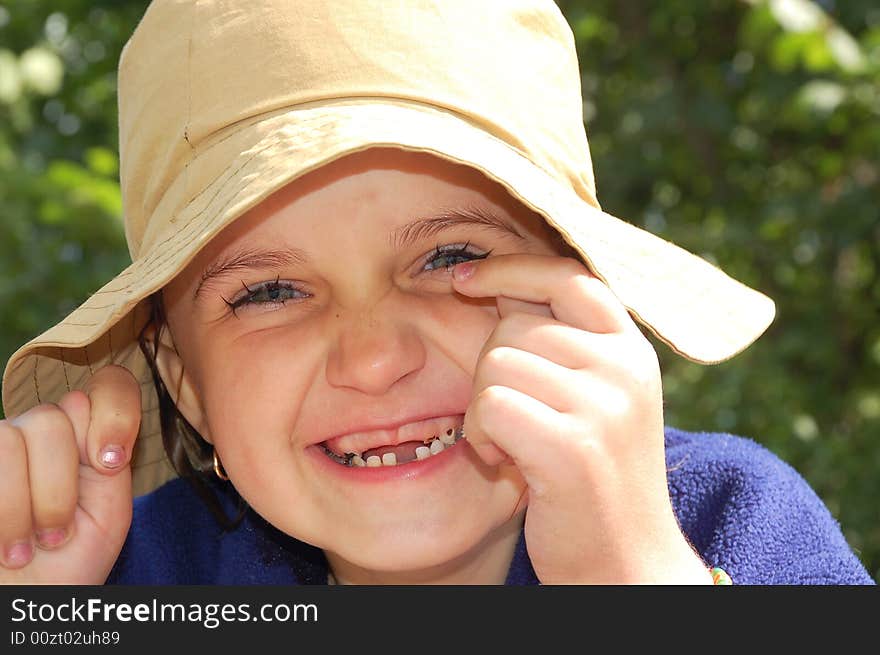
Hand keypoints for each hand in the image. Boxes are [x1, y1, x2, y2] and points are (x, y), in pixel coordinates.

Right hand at [0, 365, 140, 583]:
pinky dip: (3, 513)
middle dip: (58, 486)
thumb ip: (111, 457)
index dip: (115, 413)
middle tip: (57, 533)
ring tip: (25, 547)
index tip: (110, 463)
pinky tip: (4, 546)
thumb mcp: (110, 511)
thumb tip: (86, 406)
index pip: (109, 385)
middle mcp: (37, 431)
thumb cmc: (69, 561)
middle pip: (52, 415)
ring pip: (11, 437)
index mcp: (84, 436)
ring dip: (24, 506)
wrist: (26, 603)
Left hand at [452, 254, 711, 583]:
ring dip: (484, 408)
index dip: (509, 268)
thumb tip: (497, 285)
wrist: (625, 563)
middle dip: (490, 371)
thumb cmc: (591, 480)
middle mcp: (625, 368)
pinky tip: (505, 463)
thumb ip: (560, 344)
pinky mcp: (575, 445)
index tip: (461, 277)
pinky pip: (491, 405)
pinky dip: (482, 436)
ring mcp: (605, 405)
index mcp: (631, 350)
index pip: (566, 275)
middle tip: (514, 422)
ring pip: (495, 363)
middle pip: (513, 326)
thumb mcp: (592, 398)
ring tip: (514, 445)